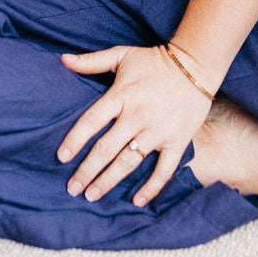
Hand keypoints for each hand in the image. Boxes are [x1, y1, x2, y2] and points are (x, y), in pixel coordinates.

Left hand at [58, 43, 211, 207]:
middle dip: (87, 171)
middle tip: (73, 188)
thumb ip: (91, 61)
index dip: (75, 140)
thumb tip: (63, 59)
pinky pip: (163, 170)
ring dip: (109, 181)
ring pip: (128, 162)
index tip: (61, 158)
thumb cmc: (155, 61)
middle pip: (106, 148)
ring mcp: (157, 131)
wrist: (196, 65)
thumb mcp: (122, 55)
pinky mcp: (177, 141)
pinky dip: (151, 187)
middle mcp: (137, 116)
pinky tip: (137, 200)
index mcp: (121, 95)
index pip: (91, 121)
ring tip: (92, 196)